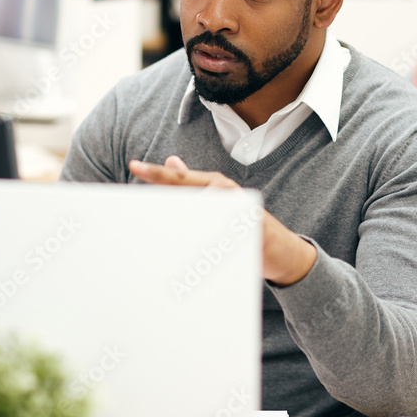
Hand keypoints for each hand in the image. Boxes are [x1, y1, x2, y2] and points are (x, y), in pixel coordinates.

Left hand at [128, 157, 317, 284]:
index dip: (157, 172)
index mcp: (213, 184)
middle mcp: (225, 191)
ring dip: (191, 232)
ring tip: (186, 245)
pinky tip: (208, 256)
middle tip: (150, 222)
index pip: (180, 177)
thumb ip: (191, 183)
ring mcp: (239, 207)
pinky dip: (213, 247)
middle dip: (169, 210)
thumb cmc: (242, 224)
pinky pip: (223, 236)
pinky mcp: (251, 227)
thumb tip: (170, 160)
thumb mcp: (217, 200)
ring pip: (202, 216)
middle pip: (187, 196)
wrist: (281, 250)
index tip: (134, 166)